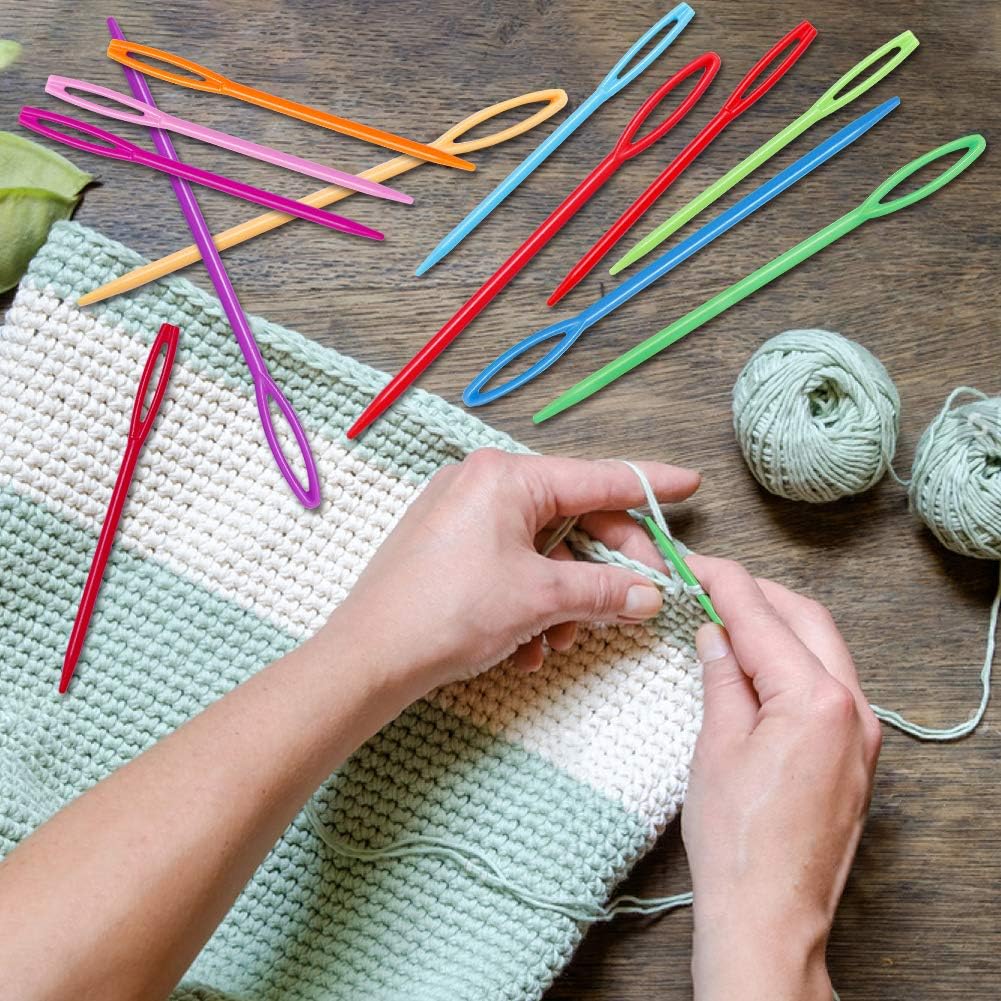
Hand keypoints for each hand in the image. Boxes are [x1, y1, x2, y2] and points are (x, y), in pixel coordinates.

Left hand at [324, 449, 699, 696]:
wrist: (369, 658)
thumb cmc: (450, 613)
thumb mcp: (539, 598)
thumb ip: (604, 590)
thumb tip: (649, 596)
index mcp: (506, 477)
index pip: (597, 477)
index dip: (649, 485)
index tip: (689, 484)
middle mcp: (482, 483)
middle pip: (571, 518)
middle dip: (603, 568)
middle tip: (638, 601)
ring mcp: (461, 514)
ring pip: (541, 550)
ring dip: (563, 599)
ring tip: (560, 644)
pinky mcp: (448, 546)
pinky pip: (509, 563)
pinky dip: (529, 603)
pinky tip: (528, 648)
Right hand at [682, 556, 880, 1000]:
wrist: (769, 917)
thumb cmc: (738, 843)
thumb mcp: (715, 746)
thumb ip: (722, 678)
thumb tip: (715, 634)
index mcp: (815, 700)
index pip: (762, 616)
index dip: (722, 582)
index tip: (691, 562)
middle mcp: (852, 709)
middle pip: (806, 619)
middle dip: (756, 594)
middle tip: (707, 585)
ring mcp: (861, 735)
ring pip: (823, 648)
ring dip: (778, 625)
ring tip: (727, 619)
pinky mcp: (856, 757)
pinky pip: (829, 685)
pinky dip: (793, 662)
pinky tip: (757, 665)